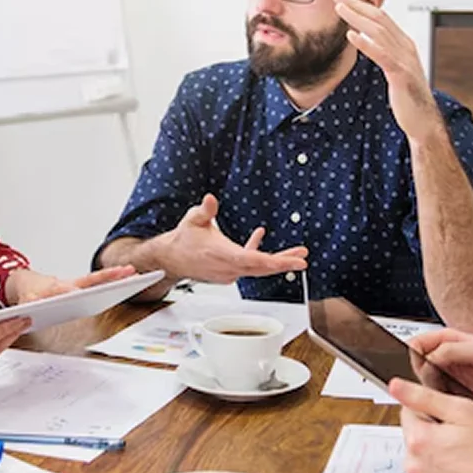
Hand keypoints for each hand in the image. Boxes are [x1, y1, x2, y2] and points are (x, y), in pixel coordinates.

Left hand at [6, 265, 136, 305]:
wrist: (27, 284)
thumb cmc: (29, 292)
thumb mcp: (25, 300)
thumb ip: (29, 305)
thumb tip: (32, 312)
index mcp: (56, 287)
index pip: (68, 289)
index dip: (75, 292)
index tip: (82, 293)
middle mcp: (70, 284)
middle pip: (93, 279)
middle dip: (110, 275)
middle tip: (128, 272)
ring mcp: (78, 285)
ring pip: (99, 280)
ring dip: (117, 277)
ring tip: (136, 275)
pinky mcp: (82, 288)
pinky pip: (99, 284)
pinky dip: (113, 281)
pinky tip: (127, 283)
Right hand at [152, 194, 307, 283]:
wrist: (170, 259)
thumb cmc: (183, 240)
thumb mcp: (193, 220)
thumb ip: (204, 210)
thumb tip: (210, 199)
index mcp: (223, 255)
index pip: (255, 261)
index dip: (277, 262)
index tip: (294, 261)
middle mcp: (228, 268)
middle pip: (262, 268)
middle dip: (284, 263)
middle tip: (302, 259)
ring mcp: (229, 273)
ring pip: (257, 268)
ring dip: (276, 260)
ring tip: (295, 254)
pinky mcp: (228, 273)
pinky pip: (249, 265)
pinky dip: (257, 254)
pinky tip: (260, 236)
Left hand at [334, 0, 443, 147]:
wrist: (423, 121)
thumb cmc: (408, 98)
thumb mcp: (396, 70)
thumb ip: (386, 53)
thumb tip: (369, 41)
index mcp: (404, 45)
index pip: (382, 18)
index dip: (363, 6)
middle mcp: (406, 48)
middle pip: (379, 19)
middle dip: (357, 5)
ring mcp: (405, 60)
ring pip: (379, 32)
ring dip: (357, 18)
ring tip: (340, 9)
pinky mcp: (400, 74)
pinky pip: (381, 55)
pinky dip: (365, 43)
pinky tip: (351, 36)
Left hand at [391, 379, 472, 472]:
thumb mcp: (463, 411)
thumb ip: (424, 397)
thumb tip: (396, 387)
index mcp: (418, 440)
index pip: (408, 411)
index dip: (432, 409)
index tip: (451, 417)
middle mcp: (414, 466)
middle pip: (414, 435)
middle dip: (434, 431)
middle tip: (462, 435)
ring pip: (422, 456)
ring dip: (437, 452)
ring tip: (465, 454)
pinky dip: (442, 471)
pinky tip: (463, 469)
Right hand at [406, 328, 472, 417]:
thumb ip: (451, 349)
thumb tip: (429, 357)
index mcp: (448, 341)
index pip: (418, 341)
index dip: (414, 350)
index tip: (420, 359)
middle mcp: (444, 359)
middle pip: (417, 363)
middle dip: (422, 371)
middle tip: (436, 377)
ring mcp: (446, 377)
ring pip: (423, 382)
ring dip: (430, 387)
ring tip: (446, 390)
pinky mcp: (450, 395)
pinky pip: (434, 398)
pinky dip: (436, 400)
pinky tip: (448, 400)